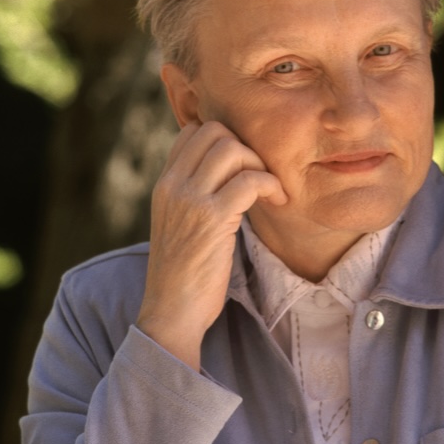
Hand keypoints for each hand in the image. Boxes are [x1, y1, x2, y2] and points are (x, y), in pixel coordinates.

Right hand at [137, 120, 285, 369]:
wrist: (171, 313)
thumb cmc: (183, 276)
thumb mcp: (180, 225)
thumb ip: (195, 196)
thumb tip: (231, 175)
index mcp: (164, 184)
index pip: (193, 131)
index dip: (225, 140)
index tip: (244, 166)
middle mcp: (173, 185)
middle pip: (215, 131)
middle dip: (247, 148)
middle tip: (261, 178)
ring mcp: (190, 199)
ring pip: (232, 149)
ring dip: (260, 165)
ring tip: (270, 191)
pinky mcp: (212, 218)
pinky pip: (249, 180)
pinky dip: (271, 185)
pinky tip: (278, 201)